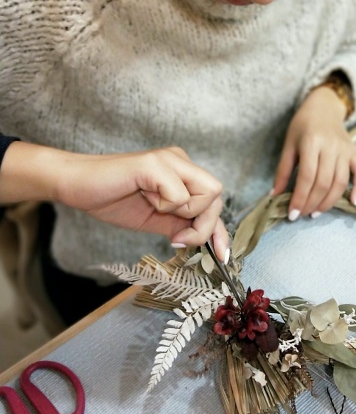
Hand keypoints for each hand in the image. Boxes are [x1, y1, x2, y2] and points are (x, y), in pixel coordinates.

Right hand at [0, 143, 229, 260]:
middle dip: (202, 225)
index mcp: (183, 172)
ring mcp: (169, 159)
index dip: (220, 229)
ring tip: (154, 206)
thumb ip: (183, 226)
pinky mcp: (154, 164)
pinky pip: (179, 194)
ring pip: (206, 193)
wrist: (77, 186)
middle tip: (176, 236)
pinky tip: (145, 197)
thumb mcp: (157, 219)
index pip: (215, 200)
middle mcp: (181, 161)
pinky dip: (165, 205)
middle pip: (217, 195)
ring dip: (183, 212)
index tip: (221, 254)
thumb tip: (206, 242)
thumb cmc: (114, 199)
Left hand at [271, 86, 355, 218]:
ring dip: (329, 202)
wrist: (323, 108)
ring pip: (340, 182)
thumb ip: (282, 171)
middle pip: (324, 182)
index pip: (306, 176)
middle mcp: (331, 146)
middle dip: (312, 203)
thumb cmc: (302, 127)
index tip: (292, 214)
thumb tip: (275, 196)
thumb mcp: (288, 145)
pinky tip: (353, 203)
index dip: (299, 198)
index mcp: (311, 142)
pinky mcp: (355, 153)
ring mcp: (345, 150)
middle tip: (302, 214)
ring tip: (316, 212)